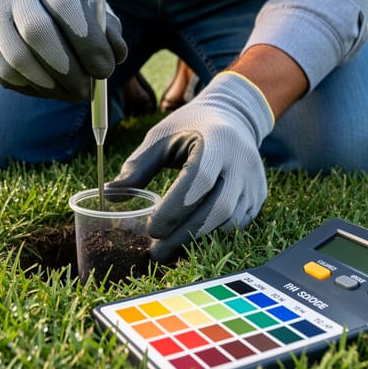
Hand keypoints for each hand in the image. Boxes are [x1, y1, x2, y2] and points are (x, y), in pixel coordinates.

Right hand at [0, 0, 127, 101]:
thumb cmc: (55, 1)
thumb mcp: (83, 2)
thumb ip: (105, 27)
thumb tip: (116, 56)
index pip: (65, 3)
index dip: (88, 41)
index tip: (106, 69)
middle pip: (36, 32)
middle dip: (68, 69)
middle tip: (87, 90)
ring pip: (16, 60)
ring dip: (50, 85)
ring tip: (72, 94)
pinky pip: (3, 73)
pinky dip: (31, 88)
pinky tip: (50, 89)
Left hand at [108, 72, 274, 261]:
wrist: (234, 116)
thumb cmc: (190, 125)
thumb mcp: (160, 137)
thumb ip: (137, 167)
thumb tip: (109, 195)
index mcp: (216, 141)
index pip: (198, 181)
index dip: (174, 209)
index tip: (150, 229)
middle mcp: (241, 162)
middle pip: (219, 209)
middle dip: (185, 235)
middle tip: (156, 253)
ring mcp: (254, 181)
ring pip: (230, 223)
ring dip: (198, 241)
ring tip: (169, 249)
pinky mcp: (258, 196)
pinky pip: (237, 225)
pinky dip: (212, 237)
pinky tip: (189, 241)